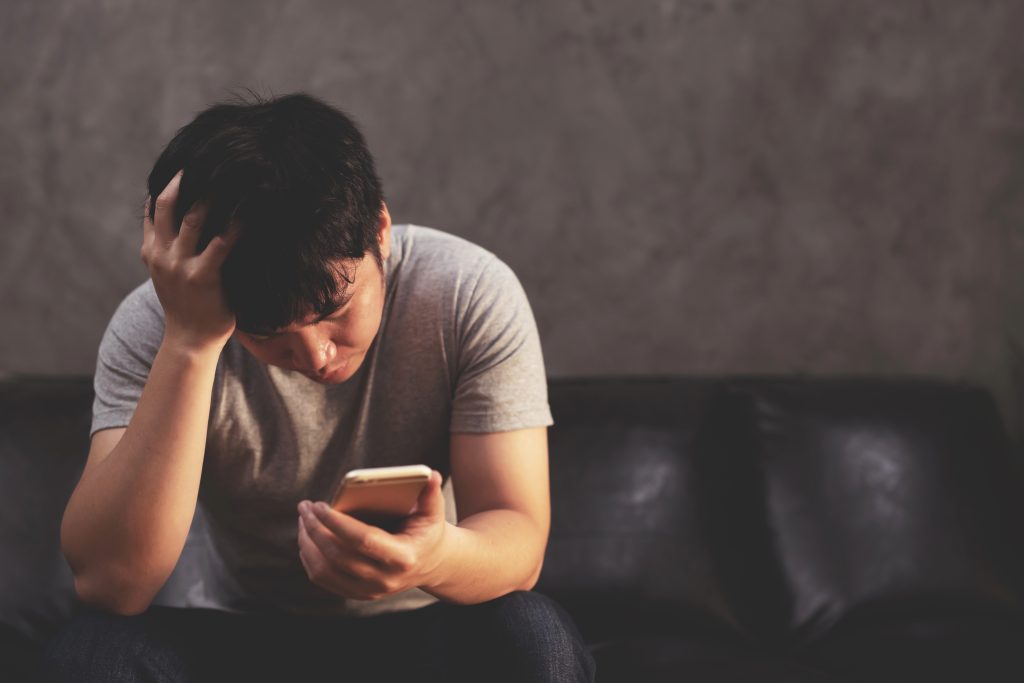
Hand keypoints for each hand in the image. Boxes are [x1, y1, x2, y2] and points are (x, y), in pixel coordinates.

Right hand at [141, 170, 240, 353]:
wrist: (189, 341)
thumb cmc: (188, 305)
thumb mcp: (169, 273)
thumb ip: (171, 246)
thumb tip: (188, 216)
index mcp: (151, 250)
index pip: (154, 206)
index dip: (169, 182)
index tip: (188, 161)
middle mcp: (161, 254)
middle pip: (169, 204)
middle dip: (187, 178)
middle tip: (210, 157)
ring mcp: (180, 265)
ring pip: (193, 218)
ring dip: (213, 195)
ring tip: (233, 175)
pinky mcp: (202, 277)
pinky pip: (221, 243)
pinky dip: (236, 224)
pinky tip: (250, 211)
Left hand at [296, 470, 448, 599]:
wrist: (430, 564)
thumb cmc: (427, 531)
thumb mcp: (433, 513)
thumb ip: (431, 494)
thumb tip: (430, 474)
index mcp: (403, 557)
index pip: (363, 541)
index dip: (337, 523)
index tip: (319, 505)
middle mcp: (385, 579)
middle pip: (338, 556)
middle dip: (316, 529)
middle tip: (305, 507)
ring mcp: (370, 591)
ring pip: (325, 570)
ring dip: (307, 543)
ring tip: (304, 519)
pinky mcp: (357, 594)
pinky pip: (323, 579)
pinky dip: (309, 558)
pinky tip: (307, 537)